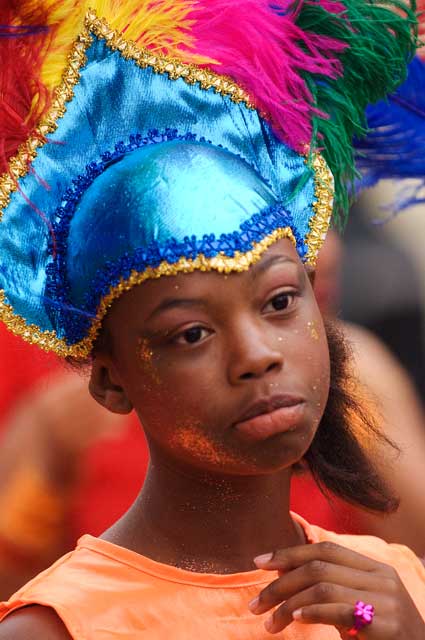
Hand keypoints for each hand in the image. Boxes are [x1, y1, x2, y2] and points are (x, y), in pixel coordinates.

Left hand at [248, 541, 424, 637]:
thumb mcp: (357, 606)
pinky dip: (312, 612)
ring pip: (322, 587)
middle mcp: (381, 577)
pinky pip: (339, 610)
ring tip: (269, 623)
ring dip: (287, 605)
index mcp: (374, 567)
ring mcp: (386, 599)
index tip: (259, 562)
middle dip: (280, 583)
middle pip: (318, 566)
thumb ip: (328, 588)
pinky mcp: (386, 624)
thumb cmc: (383, 637)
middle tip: (255, 604)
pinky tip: (295, 620)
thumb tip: (282, 572)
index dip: (290, 552)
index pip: (325, 548)